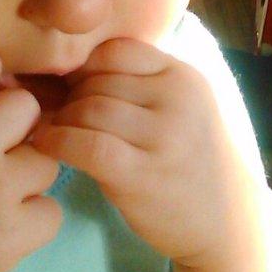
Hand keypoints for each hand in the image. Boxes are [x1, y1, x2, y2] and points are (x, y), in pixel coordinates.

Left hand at [30, 39, 260, 267]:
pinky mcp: (143, 175)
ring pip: (88, 109)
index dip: (86, 67)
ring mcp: (164, 137)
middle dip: (69, 97)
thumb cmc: (188, 161)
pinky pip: (87, 146)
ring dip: (61, 120)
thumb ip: (139, 83)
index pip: (117, 50)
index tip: (74, 88)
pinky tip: (46, 146)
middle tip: (55, 115)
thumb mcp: (179, 108)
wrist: (224, 221)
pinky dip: (57, 142)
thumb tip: (68, 67)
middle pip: (98, 81)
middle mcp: (178, 99)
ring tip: (52, 131)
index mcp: (183, 76)